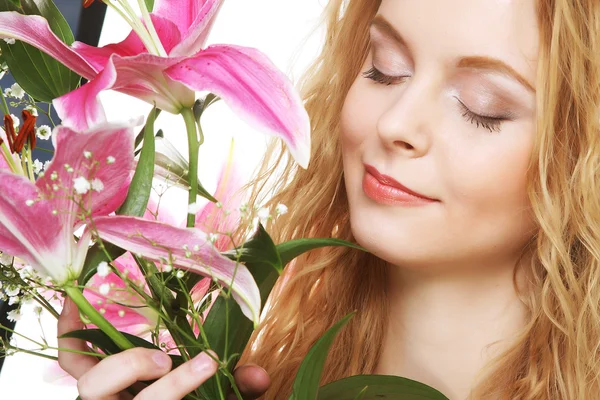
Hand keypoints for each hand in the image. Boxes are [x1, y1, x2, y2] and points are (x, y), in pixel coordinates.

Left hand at [57, 298, 269, 399]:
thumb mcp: (215, 398)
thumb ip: (237, 389)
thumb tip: (260, 374)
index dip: (177, 385)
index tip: (207, 362)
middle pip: (101, 392)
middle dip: (135, 369)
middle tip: (168, 359)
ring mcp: (101, 397)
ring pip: (83, 377)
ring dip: (117, 356)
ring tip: (155, 346)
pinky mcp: (91, 381)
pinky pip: (72, 358)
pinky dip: (71, 330)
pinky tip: (79, 300)